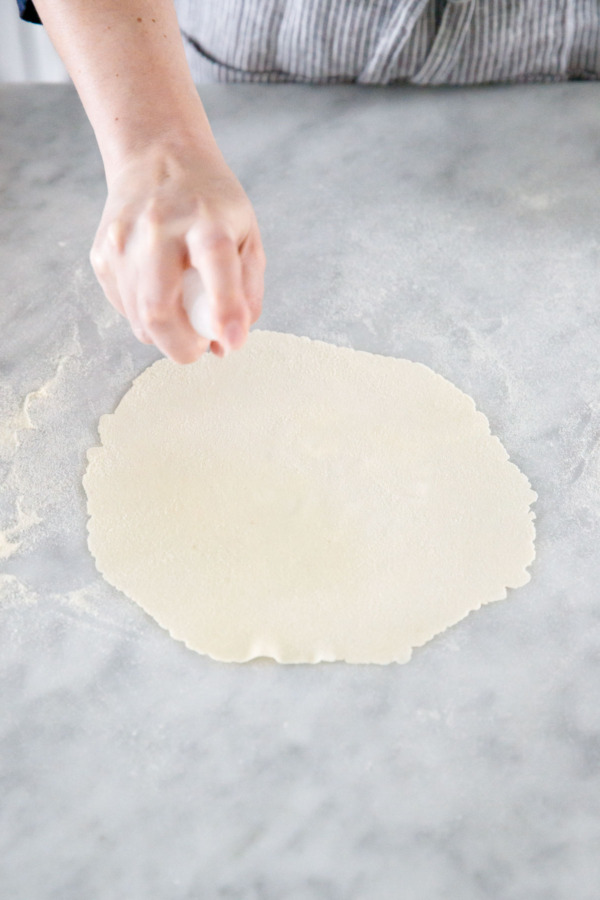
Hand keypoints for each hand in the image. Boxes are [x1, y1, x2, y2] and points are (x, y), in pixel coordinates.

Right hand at [90, 141, 264, 362]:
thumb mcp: (247, 236)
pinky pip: (124, 308)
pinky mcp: (102, 254)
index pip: (215, 262)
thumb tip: (227, 344)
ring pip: (139, 319)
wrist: (157, 155)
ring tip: (184, 312)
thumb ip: (247, 291)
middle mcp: (159, 227)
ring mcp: (123, 241)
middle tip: (200, 346)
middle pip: (159, 308)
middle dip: (182, 346)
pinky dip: (145, 316)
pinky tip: (160, 289)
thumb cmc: (212, 204)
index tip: (233, 341)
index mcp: (206, 218)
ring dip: (166, 335)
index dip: (225, 307)